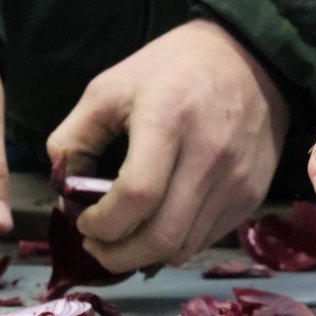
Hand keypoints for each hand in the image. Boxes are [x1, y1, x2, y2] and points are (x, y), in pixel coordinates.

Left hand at [46, 19, 288, 273]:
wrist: (252, 58)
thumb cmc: (172, 71)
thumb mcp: (108, 88)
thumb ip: (73, 139)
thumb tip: (63, 194)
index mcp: (169, 119)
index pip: (136, 197)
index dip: (103, 224)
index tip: (84, 223)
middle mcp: (209, 155)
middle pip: (161, 238)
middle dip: (118, 257)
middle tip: (97, 247)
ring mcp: (235, 180)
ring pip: (182, 249)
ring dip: (144, 257)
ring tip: (123, 240)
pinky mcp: (250, 196)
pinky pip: (203, 242)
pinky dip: (173, 247)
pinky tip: (156, 228)